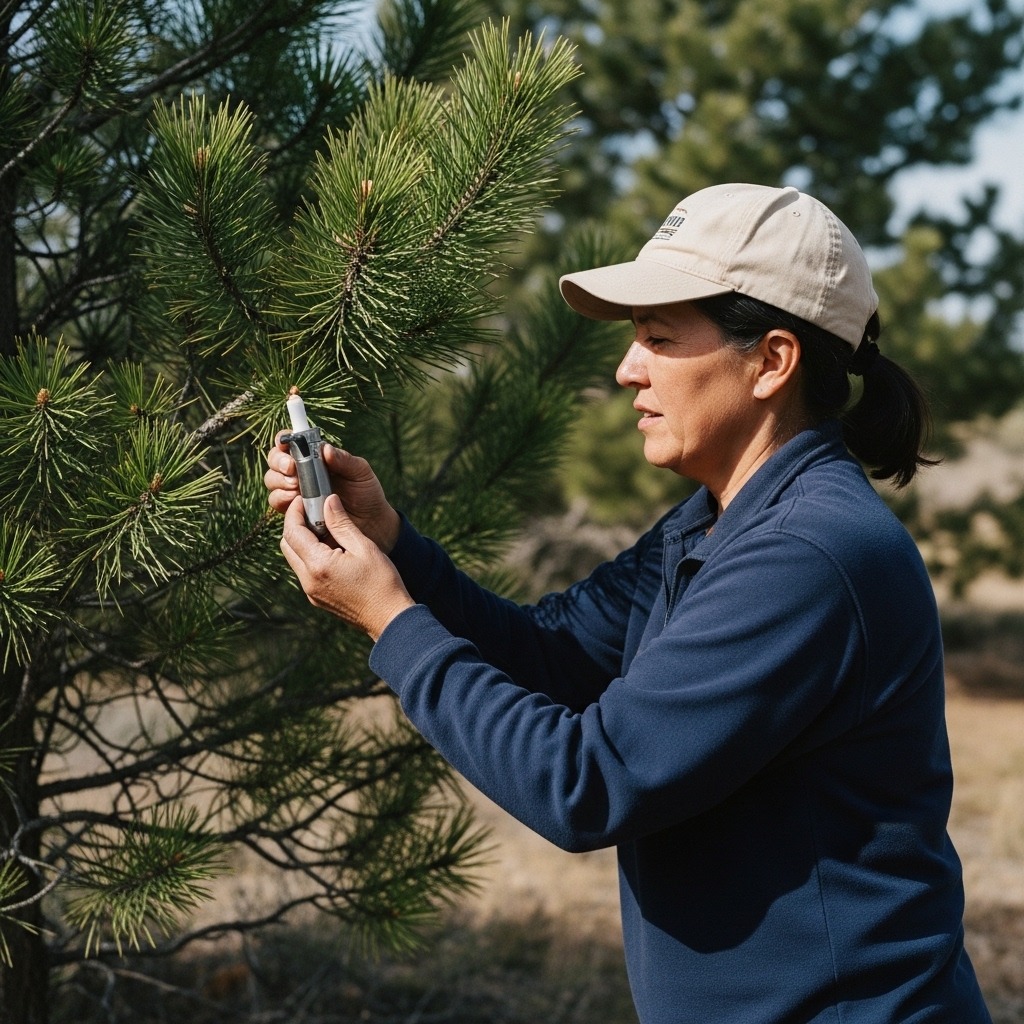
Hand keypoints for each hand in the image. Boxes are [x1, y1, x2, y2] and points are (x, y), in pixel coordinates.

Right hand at [265, 436, 400, 552]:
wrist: (371, 524)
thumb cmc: (366, 493)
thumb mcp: (360, 472)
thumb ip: (344, 460)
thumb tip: (325, 448)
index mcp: (315, 458)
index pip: (291, 442)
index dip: (283, 440)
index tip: (287, 445)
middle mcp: (301, 472)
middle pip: (275, 460)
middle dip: (279, 462)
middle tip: (293, 469)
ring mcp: (295, 492)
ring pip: (272, 481)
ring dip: (280, 482)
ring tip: (297, 488)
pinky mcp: (294, 512)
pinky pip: (277, 504)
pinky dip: (282, 500)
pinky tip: (297, 502)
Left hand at [280, 493, 413, 640]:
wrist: (389, 618)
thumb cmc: (382, 582)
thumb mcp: (364, 547)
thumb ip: (342, 523)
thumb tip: (328, 500)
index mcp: (318, 565)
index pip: (292, 532)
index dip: (295, 512)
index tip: (304, 499)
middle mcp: (308, 580)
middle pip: (287, 545)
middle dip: (295, 525)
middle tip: (315, 512)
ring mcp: (311, 592)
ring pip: (294, 558)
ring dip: (303, 541)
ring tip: (327, 530)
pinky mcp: (317, 598)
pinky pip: (305, 571)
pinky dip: (310, 556)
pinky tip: (332, 550)